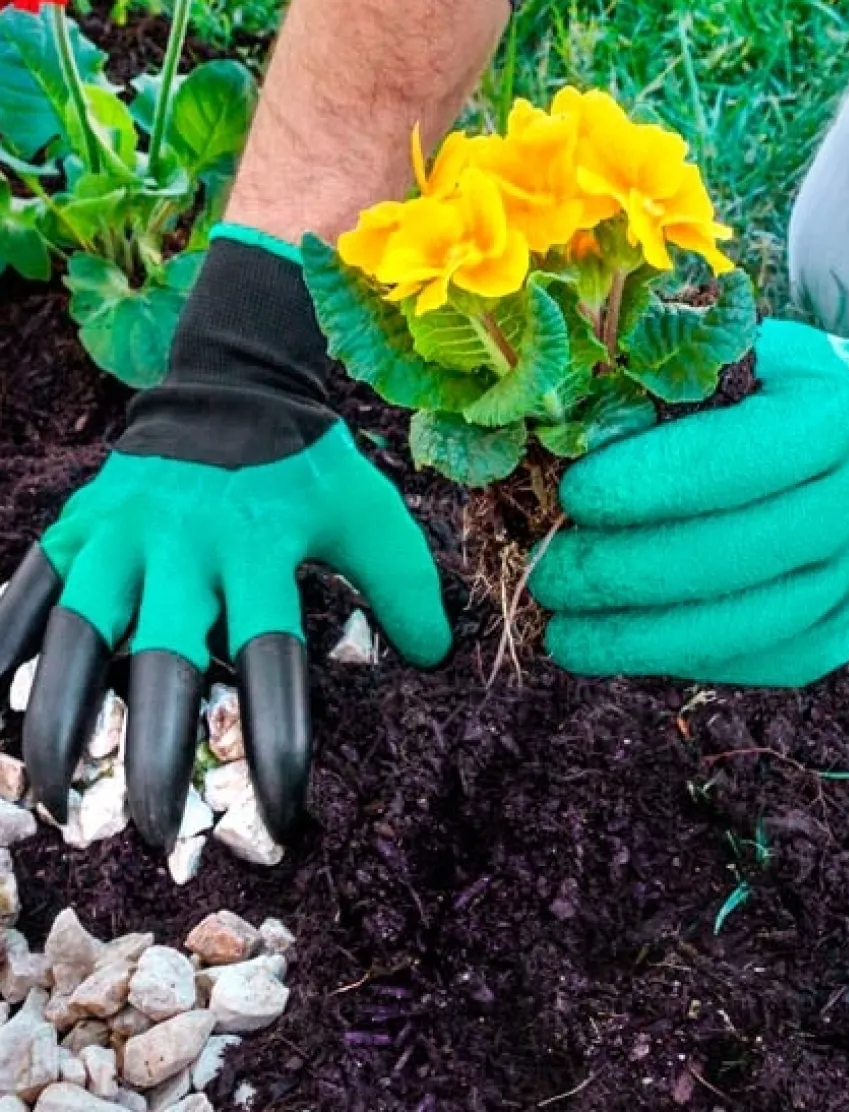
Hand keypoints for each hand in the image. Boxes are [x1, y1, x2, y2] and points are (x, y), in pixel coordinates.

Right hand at [0, 231, 450, 847]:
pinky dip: (3, 643)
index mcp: (258, 550)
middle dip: (156, 755)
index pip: (268, 661)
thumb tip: (432, 658)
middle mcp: (182, 547)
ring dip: (60, 719)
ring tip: (55, 796)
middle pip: (161, 664)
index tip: (282, 815)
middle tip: (159, 832)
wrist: (234, 383)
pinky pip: (26, 588)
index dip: (274, 742)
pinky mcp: (78, 522)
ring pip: (75, 635)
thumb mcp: (370, 515)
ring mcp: (120, 533)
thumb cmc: (309, 465)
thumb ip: (404, 584)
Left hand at [531, 319, 848, 686]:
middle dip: (618, 572)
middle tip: (547, 573)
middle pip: (722, 556)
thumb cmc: (797, 405)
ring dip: (633, 639)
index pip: (728, 462)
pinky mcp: (836, 638)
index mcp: (832, 423)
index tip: (572, 495)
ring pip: (733, 627)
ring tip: (561, 634)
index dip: (643, 484)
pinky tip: (615, 647)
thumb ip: (681, 373)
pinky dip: (672, 659)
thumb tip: (573, 413)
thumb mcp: (759, 360)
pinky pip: (747, 660)